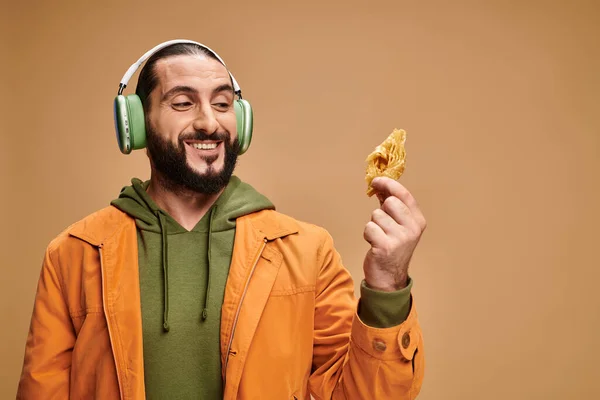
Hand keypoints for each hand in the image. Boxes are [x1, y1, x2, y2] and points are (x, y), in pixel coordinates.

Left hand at [363, 177, 426, 291]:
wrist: (389, 278)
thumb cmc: (391, 248)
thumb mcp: (398, 226)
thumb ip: (391, 206)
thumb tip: (380, 186)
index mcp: (418, 221)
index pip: (404, 195)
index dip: (389, 184)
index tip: (376, 180)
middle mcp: (412, 229)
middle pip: (390, 203)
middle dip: (380, 211)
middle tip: (382, 225)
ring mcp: (400, 239)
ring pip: (376, 215)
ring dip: (373, 225)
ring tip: (379, 237)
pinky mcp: (385, 247)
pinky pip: (369, 228)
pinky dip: (367, 235)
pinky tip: (374, 244)